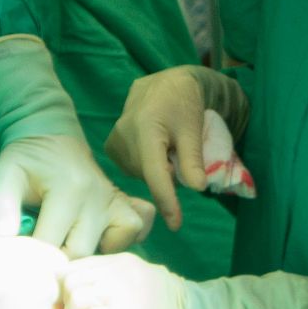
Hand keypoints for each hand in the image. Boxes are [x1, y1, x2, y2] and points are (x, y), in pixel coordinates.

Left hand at [0, 134, 155, 256]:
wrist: (51, 136)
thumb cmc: (26, 160)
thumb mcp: (5, 175)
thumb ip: (1, 205)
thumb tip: (2, 237)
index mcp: (69, 189)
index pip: (50, 243)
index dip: (31, 260)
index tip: (19, 265)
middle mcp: (98, 197)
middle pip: (80, 253)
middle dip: (57, 265)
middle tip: (39, 266)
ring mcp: (115, 200)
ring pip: (111, 249)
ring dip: (89, 258)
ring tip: (66, 254)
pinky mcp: (124, 203)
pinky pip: (134, 231)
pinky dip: (119, 242)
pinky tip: (98, 242)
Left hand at [61, 256, 307, 308]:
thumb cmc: (167, 306)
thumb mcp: (139, 281)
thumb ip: (112, 281)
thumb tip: (79, 297)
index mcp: (120, 262)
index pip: (75, 266)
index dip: (67, 288)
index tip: (73, 304)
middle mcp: (117, 273)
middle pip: (70, 281)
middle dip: (67, 302)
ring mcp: (121, 292)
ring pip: (74, 298)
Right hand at [103, 69, 209, 230]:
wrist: (166, 84)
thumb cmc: (184, 103)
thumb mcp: (194, 129)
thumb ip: (193, 160)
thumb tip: (196, 189)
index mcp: (146, 128)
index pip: (155, 174)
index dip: (167, 201)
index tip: (176, 224)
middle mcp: (123, 135)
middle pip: (149, 175)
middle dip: (168, 174)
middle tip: (180, 153)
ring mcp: (114, 140)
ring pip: (140, 174)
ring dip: (157, 170)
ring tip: (167, 147)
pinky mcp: (111, 145)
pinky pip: (132, 168)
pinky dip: (146, 166)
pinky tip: (154, 149)